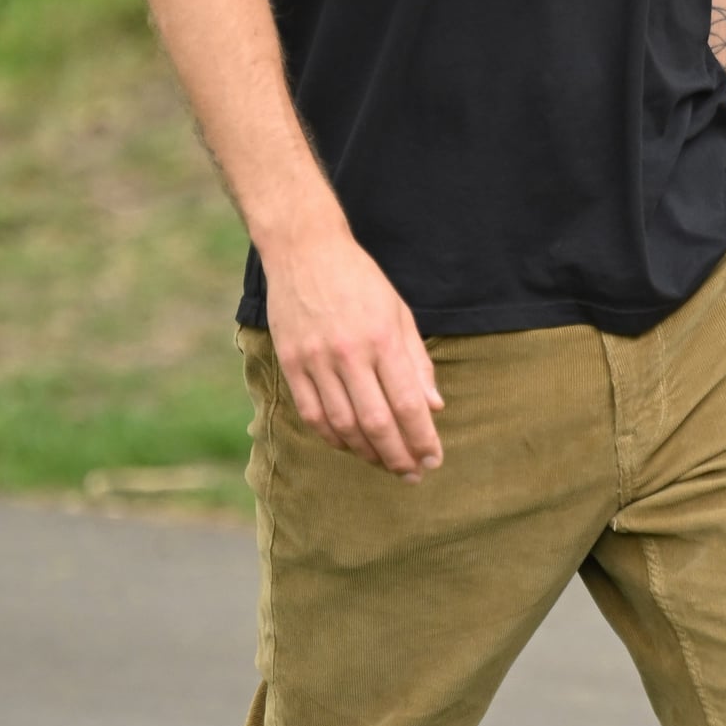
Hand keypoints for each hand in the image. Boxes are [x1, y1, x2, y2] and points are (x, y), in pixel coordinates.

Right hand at [262, 220, 444, 478]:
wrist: (304, 251)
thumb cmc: (360, 281)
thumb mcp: (399, 313)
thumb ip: (417, 362)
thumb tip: (434, 407)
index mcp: (382, 339)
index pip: (408, 404)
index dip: (422, 438)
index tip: (433, 459)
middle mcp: (349, 354)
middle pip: (376, 422)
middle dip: (398, 455)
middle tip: (413, 473)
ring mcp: (315, 360)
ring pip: (343, 425)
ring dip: (367, 453)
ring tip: (385, 464)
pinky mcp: (291, 363)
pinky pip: (312, 414)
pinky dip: (332, 437)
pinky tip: (350, 446)